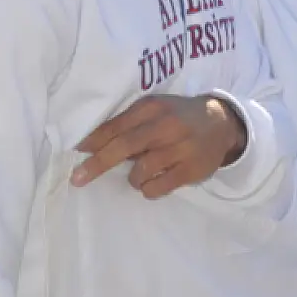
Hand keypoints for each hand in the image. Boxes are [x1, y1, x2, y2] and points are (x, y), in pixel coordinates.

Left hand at [71, 94, 247, 198]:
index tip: (75, 152)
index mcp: (153, 108)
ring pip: (140, 171)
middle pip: (125, 147)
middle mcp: (167, 126)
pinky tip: (153, 182)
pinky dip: (148, 189)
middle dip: (97, 164)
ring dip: (133, 178)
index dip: (94, 140)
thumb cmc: (178, 117)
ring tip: (140, 173)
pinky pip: (158, 187)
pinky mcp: (191, 170)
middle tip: (77, 179)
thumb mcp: (155, 111)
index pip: (117, 125)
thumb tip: (92, 146)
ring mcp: (181, 148)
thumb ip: (129, 124)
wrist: (222, 123)